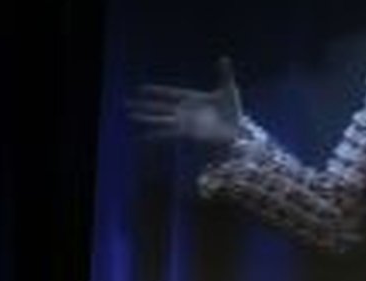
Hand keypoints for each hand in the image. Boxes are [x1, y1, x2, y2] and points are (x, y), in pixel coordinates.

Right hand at [126, 56, 243, 145]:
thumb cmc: (232, 110)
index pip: (170, 93)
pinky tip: (144, 137)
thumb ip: (224, 75)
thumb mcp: (228, 90)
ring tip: (132, 116)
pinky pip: (169, 134)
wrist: (238, 129)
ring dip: (146, 118)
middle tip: (128, 104)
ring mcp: (185, 123)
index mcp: (192, 98)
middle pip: (160, 107)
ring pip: (161, 119)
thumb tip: (224, 58)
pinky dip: (156, 135)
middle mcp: (185, 111)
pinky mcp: (188, 134)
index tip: (141, 89)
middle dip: (144, 105)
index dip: (157, 91)